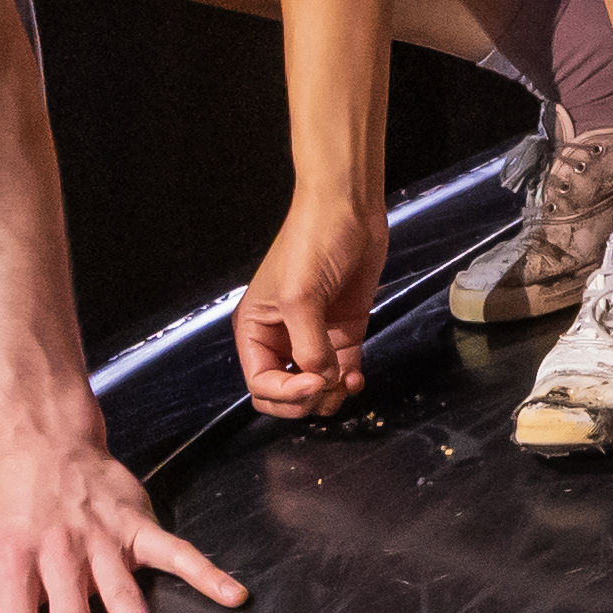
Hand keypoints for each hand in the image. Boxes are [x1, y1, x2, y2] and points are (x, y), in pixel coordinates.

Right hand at [237, 189, 389, 419]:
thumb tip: (322, 380)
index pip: (261, 384)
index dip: (287, 393)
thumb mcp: (300, 297)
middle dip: (305, 402)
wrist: (349, 211)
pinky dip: (347, 383)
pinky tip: (357, 378)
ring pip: (314, 389)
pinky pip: (340, 373)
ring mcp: (314, 337)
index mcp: (256, 330)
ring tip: (346, 382)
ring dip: (330, 396)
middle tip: (327, 388)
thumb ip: (309, 346)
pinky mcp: (343, 332)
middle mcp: (280, 338)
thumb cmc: (312, 244)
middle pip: (284, 393)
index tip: (315, 382)